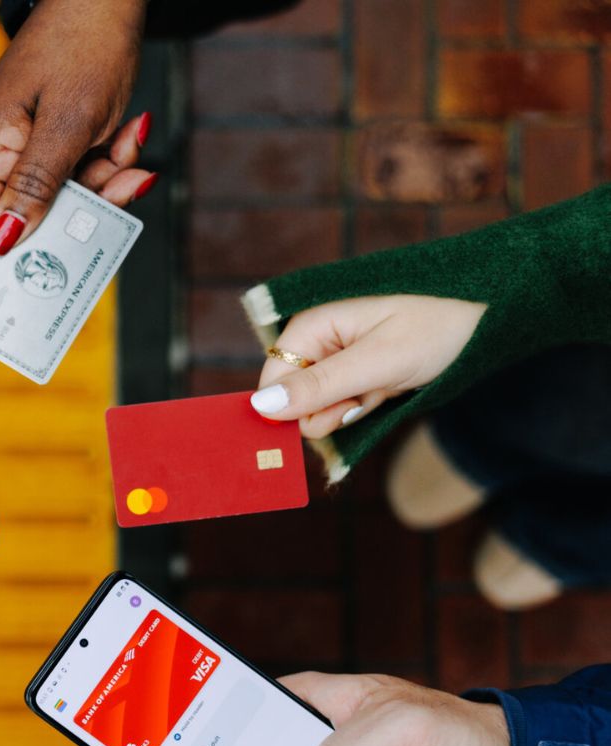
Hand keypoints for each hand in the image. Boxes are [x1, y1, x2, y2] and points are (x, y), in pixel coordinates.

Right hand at [0, 0, 154, 255]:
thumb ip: (35, 187)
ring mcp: (23, 146)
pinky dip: (110, 163)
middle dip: (80, 210)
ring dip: (105, 182)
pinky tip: (129, 134)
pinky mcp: (51, 140)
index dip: (12, 250)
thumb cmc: (83, 43)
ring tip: (130, 150)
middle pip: (27, 216)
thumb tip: (2, 244)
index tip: (56, 260)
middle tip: (121, 187)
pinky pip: (78, 174)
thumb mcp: (68, 123)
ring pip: (62, 199)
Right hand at [249, 295, 486, 437]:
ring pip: (322, 402)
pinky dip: (367, 404)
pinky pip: (346, 399)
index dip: (292, 408)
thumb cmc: (439, 326)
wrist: (497, 312)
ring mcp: (341, 352)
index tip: (330, 420)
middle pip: (295, 394)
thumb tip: (261, 407)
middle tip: (367, 399)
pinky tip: (391, 389)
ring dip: (351, 408)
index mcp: (313, 323)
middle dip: (328, 409)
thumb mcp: (378, 361)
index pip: (274, 379)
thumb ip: (319, 387)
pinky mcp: (362, 367)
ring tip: (386, 388)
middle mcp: (320, 336)